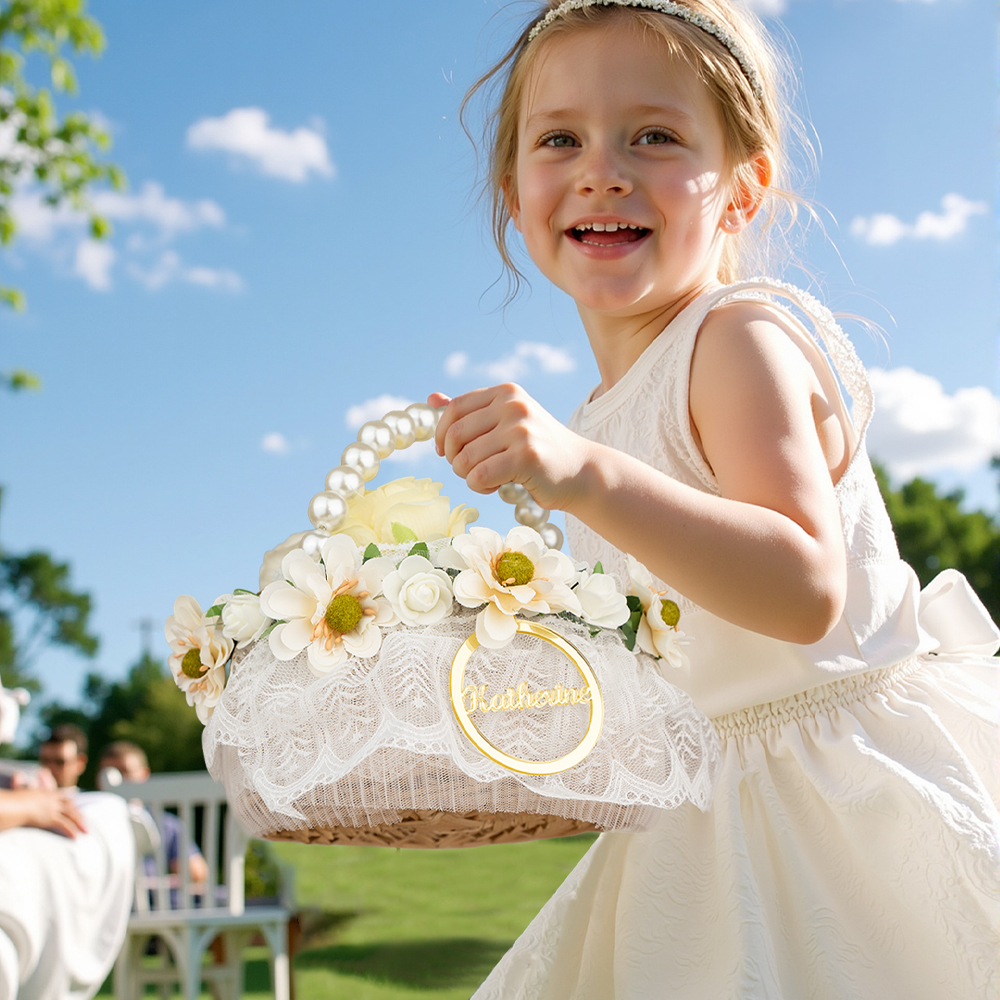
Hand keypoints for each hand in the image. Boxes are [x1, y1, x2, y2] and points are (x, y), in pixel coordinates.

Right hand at [0, 788, 87, 837]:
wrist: (14, 805)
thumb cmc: (12, 802)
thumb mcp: (21, 795)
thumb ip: (24, 791)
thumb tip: (17, 784)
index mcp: (47, 793)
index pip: (62, 795)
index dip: (70, 798)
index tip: (77, 797)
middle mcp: (52, 799)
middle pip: (70, 806)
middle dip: (79, 814)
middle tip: (85, 822)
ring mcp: (52, 808)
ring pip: (71, 815)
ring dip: (80, 823)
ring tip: (87, 832)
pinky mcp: (50, 817)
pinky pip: (64, 824)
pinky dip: (71, 831)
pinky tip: (76, 837)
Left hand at [428, 385, 590, 512]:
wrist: (580, 471)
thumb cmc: (537, 449)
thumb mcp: (506, 423)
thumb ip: (471, 412)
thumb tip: (431, 398)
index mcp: (506, 392)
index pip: (454, 409)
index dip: (442, 435)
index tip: (446, 453)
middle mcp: (513, 405)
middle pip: (457, 435)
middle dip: (455, 459)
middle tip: (469, 471)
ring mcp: (521, 430)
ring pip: (466, 459)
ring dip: (469, 477)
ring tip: (487, 480)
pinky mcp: (526, 456)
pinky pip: (480, 476)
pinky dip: (480, 487)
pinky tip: (496, 487)